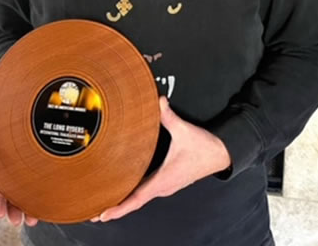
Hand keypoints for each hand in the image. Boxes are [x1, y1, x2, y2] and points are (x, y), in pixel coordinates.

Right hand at [0, 123, 37, 226]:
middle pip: (11, 193)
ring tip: (29, 218)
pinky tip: (44, 204)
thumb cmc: (12, 114)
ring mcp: (31, 165)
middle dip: (12, 209)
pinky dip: (43, 196)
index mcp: (1, 161)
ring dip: (27, 207)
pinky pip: (43, 183)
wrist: (37, 105)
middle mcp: (15, 165)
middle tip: (16, 220)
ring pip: (27, 191)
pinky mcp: (46, 163)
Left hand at [92, 96, 230, 221]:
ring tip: (107, 203)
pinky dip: (134, 194)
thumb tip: (158, 102)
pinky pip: (147, 190)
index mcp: (164, 179)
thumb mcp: (184, 131)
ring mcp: (166, 184)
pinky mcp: (169, 180)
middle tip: (95, 212)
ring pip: (141, 196)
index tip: (103, 214)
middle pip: (134, 201)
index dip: (119, 208)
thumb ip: (169, 116)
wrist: (221, 154)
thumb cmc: (205, 148)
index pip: (136, 198)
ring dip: (124, 201)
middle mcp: (163, 186)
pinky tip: (127, 188)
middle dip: (115, 207)